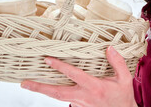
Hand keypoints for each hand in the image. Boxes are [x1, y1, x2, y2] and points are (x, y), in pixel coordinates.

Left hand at [21, 46, 137, 106]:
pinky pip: (64, 99)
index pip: (73, 75)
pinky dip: (54, 93)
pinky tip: (46, 88)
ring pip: (58, 97)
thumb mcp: (125, 79)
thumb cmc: (123, 97)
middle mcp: (84, 97)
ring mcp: (80, 104)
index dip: (60, 67)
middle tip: (25, 83)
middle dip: (40, 87)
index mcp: (94, 87)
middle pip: (57, 92)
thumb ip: (117, 62)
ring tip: (28, 85)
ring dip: (43, 91)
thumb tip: (109, 49)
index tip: (48, 59)